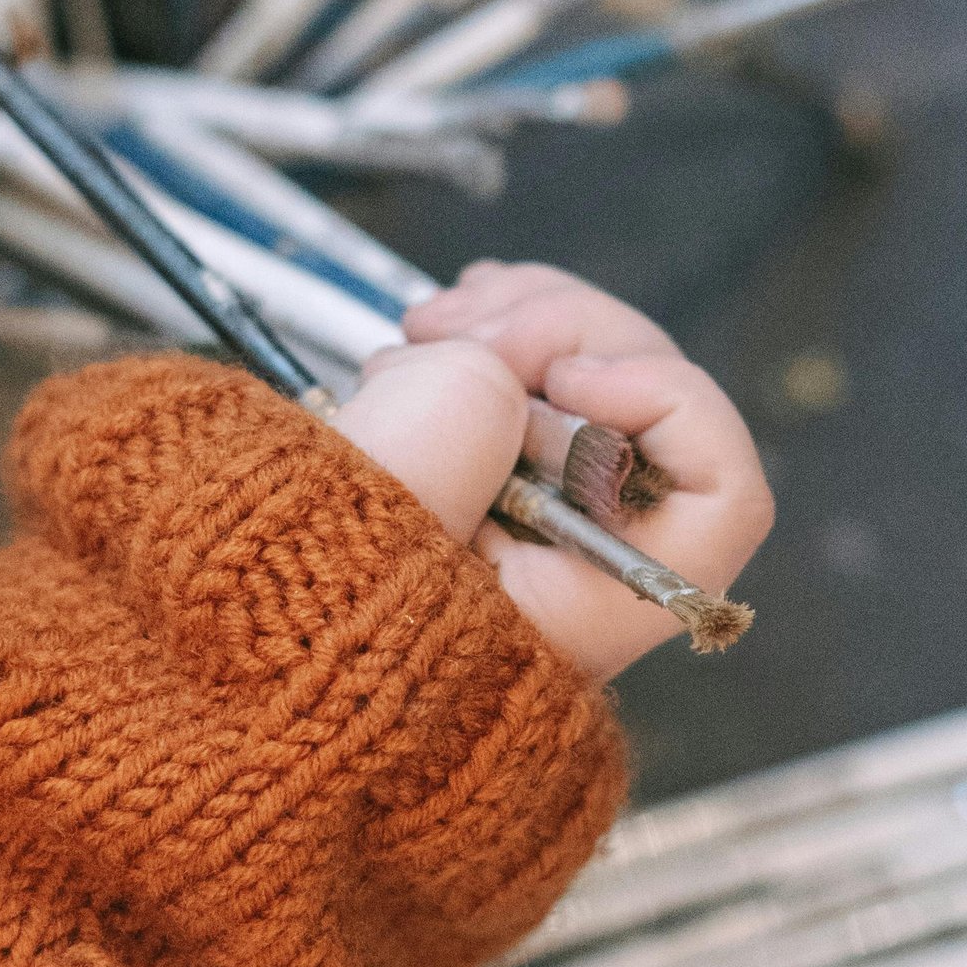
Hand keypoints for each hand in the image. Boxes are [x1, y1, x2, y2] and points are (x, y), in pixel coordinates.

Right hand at [333, 262, 772, 682]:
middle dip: (562, 335)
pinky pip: (536, 373)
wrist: (244, 647)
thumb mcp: (379, 525)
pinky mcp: (492, 469)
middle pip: (652, 405)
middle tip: (452, 326)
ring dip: (517, 319)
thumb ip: (458, 430)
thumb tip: (485, 368)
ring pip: (595, 372)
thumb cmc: (305, 620)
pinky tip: (435, 324)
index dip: (668, 406)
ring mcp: (544, 511)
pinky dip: (496, 330)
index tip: (563, 378)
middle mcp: (588, 561)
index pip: (723, 495)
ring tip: (422, 326)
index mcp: (594, 605)